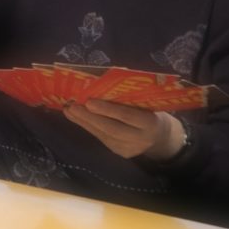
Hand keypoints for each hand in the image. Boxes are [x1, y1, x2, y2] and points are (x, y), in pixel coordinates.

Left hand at [64, 99, 184, 159]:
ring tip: (68, 110)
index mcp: (151, 123)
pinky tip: (76, 118)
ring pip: (103, 135)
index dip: (108, 109)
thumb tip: (105, 76)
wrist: (160, 136)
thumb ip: (129, 94)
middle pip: (112, 129)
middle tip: (72, 106)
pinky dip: (88, 127)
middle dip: (90, 117)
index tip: (89, 102)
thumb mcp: (146, 102)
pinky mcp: (120, 153)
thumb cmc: (150, 110)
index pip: (128, 116)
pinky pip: (102, 138)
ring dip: (83, 122)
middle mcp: (141, 139)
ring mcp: (130, 149)